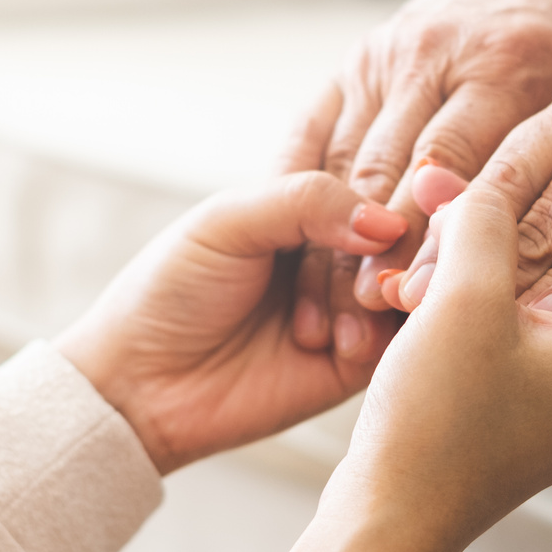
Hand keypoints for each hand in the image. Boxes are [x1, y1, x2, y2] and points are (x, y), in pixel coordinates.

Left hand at [56, 172, 408, 472]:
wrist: (142, 384)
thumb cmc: (169, 292)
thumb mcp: (229, 222)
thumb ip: (308, 201)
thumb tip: (388, 219)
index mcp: (306, 201)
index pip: (377, 167)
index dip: (387, 178)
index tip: (385, 196)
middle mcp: (337, 247)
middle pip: (402, 224)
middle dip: (378, 249)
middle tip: (349, 280)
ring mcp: (354, 303)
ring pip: (408, 277)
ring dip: (376, 293)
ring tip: (325, 325)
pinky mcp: (361, 361)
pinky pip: (404, 337)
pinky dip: (383, 333)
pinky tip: (343, 343)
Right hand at [226, 181, 551, 551]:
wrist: (391, 519)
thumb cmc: (441, 419)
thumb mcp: (463, 296)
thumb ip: (483, 222)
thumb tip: (482, 183)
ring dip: (535, 277)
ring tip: (482, 237)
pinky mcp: (528, 425)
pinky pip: (537, 351)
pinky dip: (509, 314)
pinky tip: (453, 289)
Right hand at [282, 0, 551, 346]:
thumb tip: (551, 273)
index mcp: (505, 63)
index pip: (453, 169)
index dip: (430, 245)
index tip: (416, 311)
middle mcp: (436, 53)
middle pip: (392, 173)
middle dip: (374, 256)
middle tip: (364, 326)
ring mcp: (385, 56)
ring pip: (345, 166)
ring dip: (331, 245)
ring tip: (329, 319)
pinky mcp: (352, 64)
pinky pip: (310, 142)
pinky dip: (302, 207)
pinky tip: (304, 268)